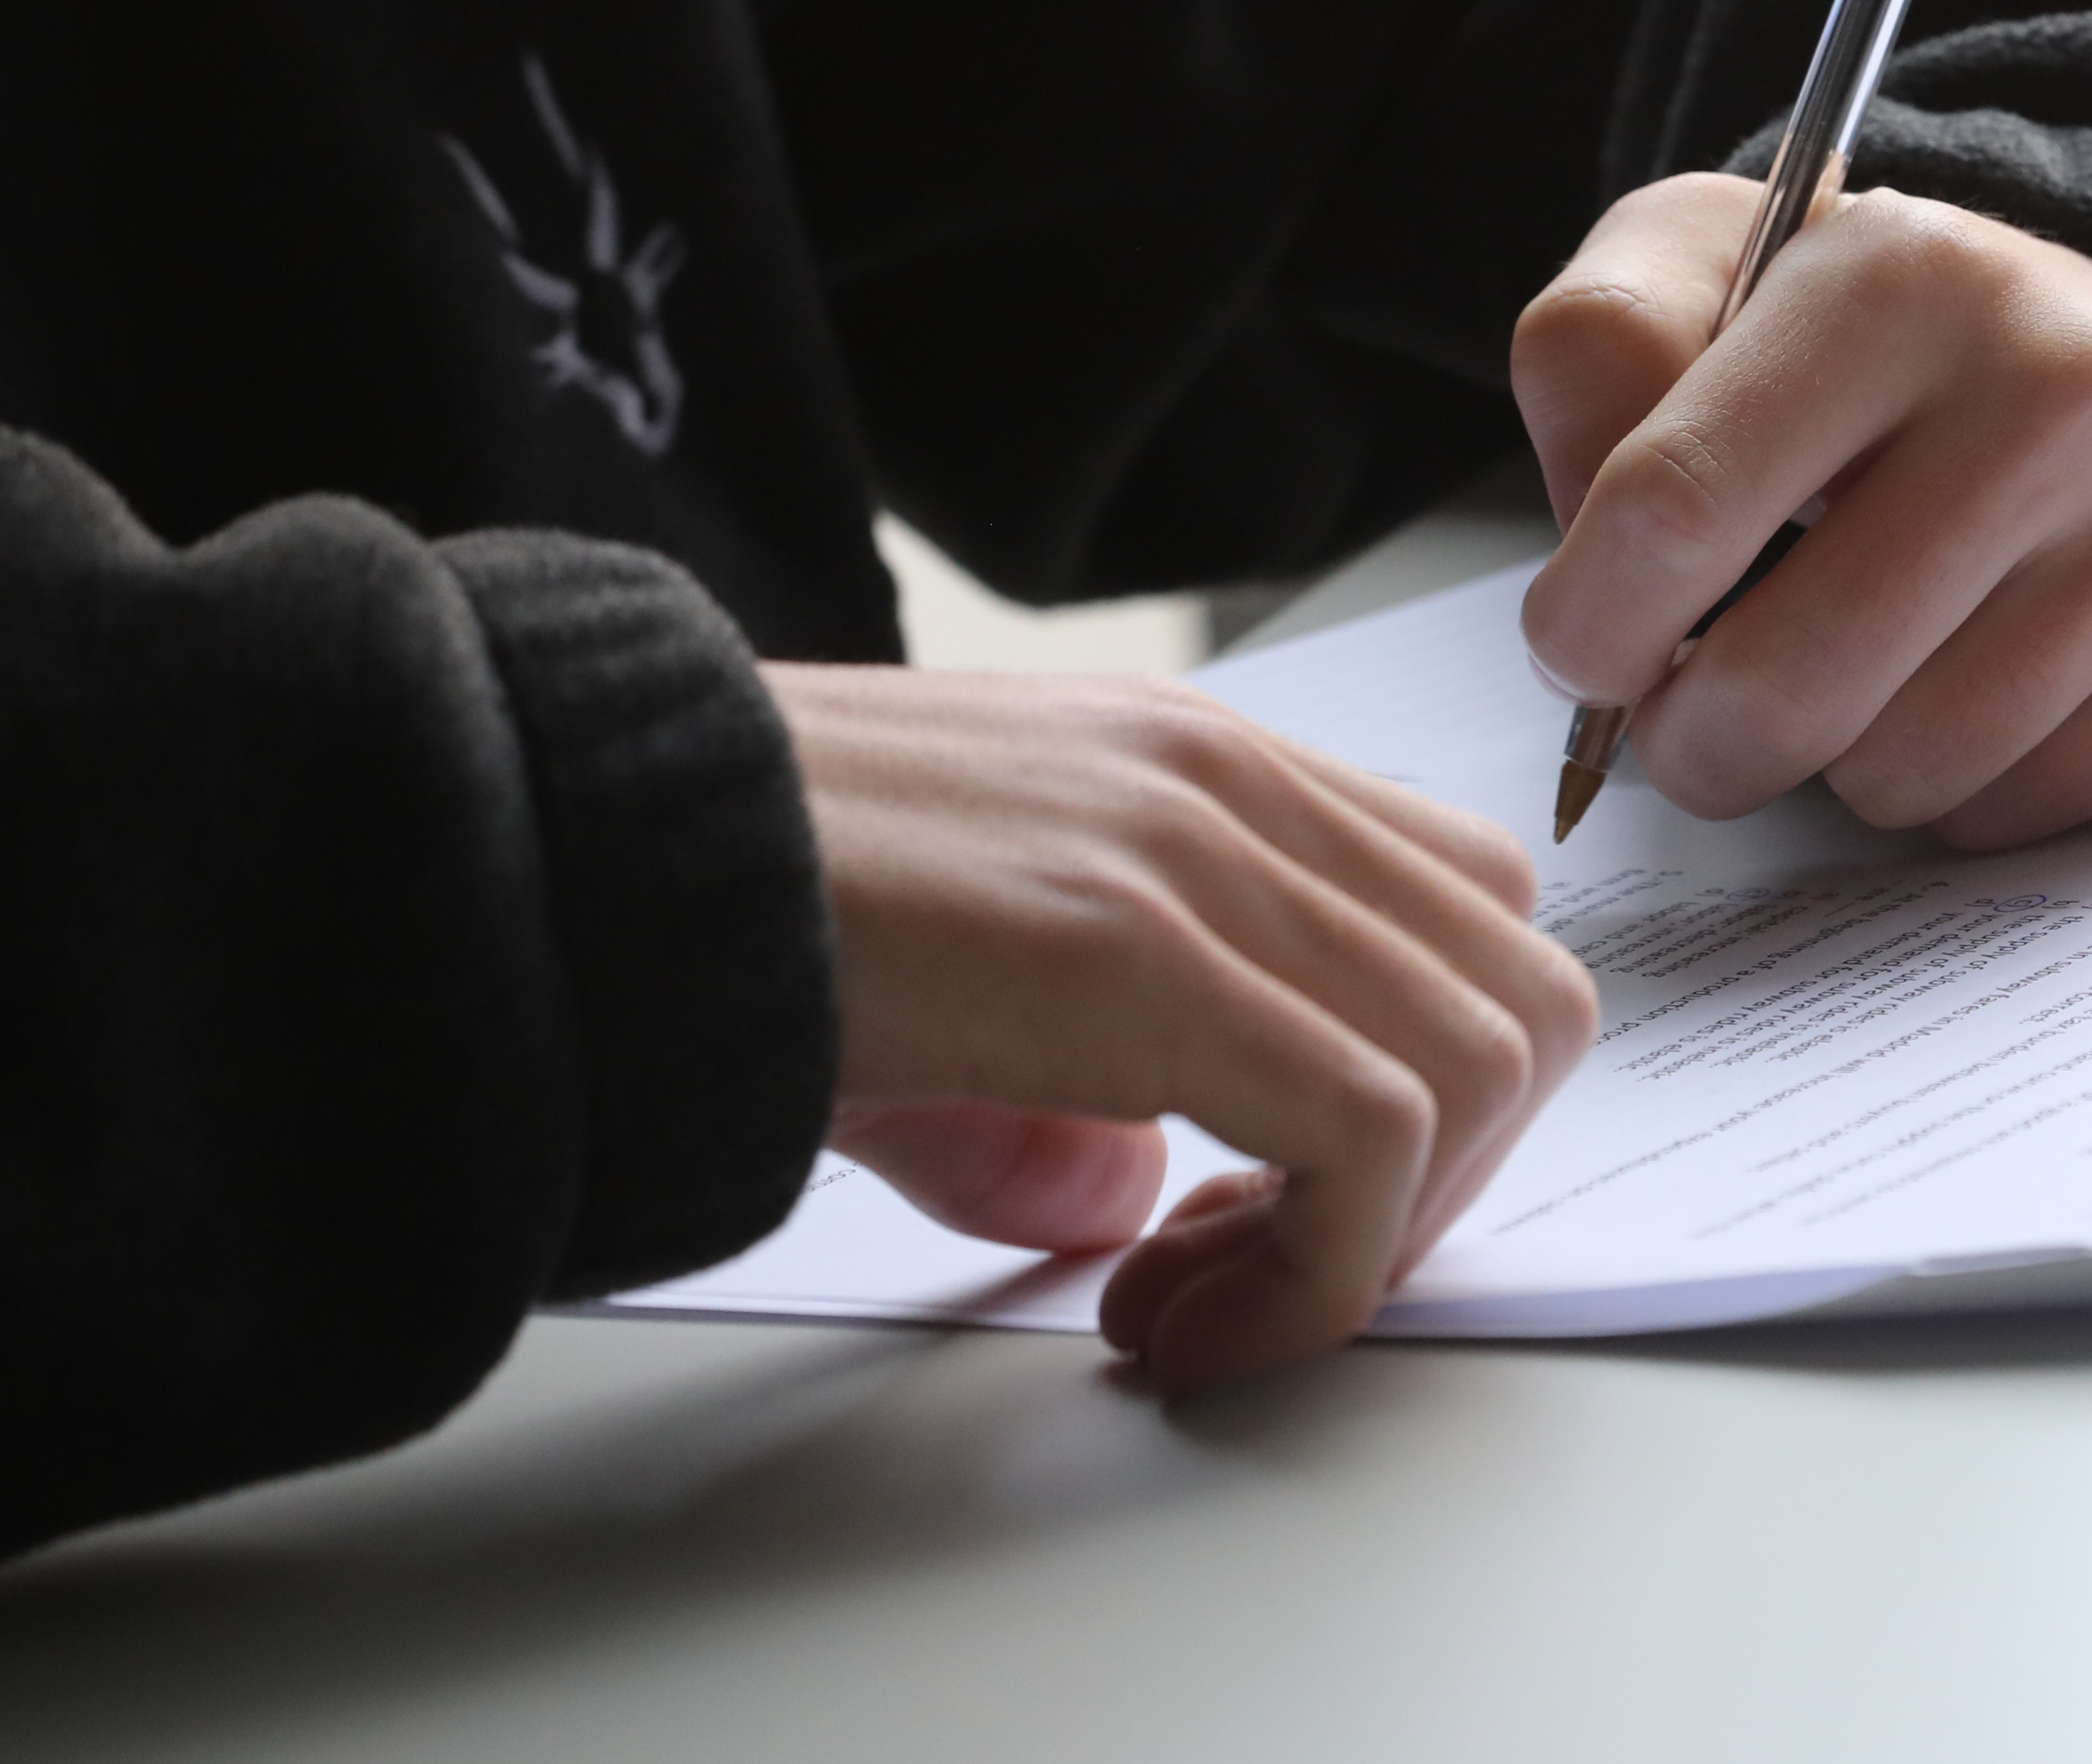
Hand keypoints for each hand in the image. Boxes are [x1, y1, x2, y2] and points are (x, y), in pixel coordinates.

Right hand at [764, 666, 1595, 1391]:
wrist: (572, 843)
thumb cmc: (726, 907)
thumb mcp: (946, 990)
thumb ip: (1061, 1094)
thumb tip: (1128, 1206)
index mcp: (1205, 769)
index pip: (1466, 912)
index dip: (1426, 1091)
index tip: (1267, 1213)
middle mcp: (1233, 784)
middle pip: (1520, 987)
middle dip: (1439, 1179)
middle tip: (1264, 1273)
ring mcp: (1201, 849)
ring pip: (1486, 1057)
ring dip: (1379, 1237)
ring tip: (1197, 1309)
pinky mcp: (1143, 950)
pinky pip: (1372, 1134)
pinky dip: (1319, 1272)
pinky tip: (1172, 1321)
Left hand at [1511, 175, 2091, 850]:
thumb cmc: (1881, 349)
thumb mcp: (1707, 275)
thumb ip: (1597, 361)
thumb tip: (1595, 570)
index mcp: (1906, 275)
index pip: (1672, 508)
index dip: (1585, 628)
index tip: (1586, 650)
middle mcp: (2070, 383)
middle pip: (1783, 683)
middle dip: (1693, 741)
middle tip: (1695, 712)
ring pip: (1900, 774)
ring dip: (1838, 764)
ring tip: (1865, 670)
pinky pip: (2014, 816)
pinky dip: (1961, 791)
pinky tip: (1983, 688)